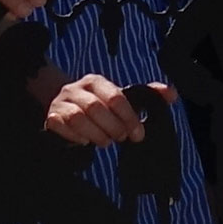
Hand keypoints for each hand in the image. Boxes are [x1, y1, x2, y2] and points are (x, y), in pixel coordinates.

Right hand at [44, 76, 173, 145]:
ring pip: (78, 118)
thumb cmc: (97, 104)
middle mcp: (76, 88)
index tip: (138, 133)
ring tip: (105, 141)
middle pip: (96, 108)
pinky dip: (76, 137)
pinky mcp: (51, 117)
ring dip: (96, 134)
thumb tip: (171, 94)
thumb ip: (145, 95)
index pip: (115, 96)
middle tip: (121, 138)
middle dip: (113, 127)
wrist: (63, 106)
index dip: (129, 117)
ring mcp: (61, 103)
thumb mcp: (119, 97)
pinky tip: (85, 142)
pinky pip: (61, 127)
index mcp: (95, 81)